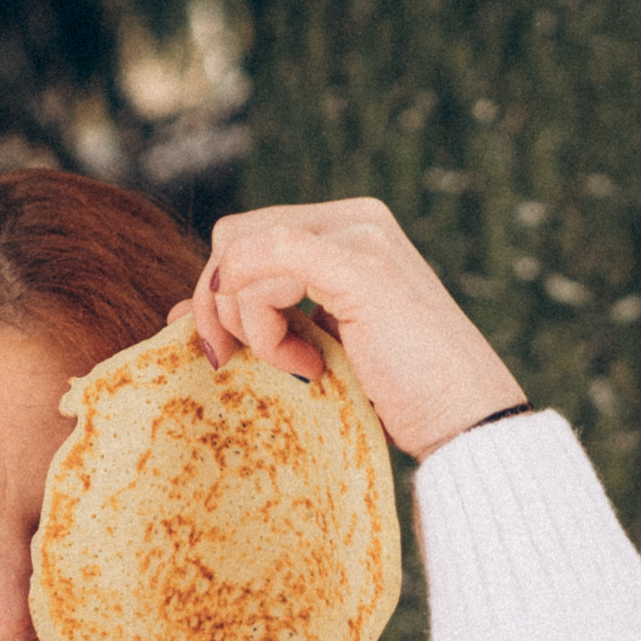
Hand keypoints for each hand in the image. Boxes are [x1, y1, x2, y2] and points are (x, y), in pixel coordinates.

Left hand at [175, 197, 526, 460]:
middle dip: (219, 306)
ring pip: (240, 255)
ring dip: (249, 325)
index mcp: (349, 228)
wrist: (466, 422)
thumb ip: (260, 317)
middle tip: (241, 362)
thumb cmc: (400, 396)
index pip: (245, 237)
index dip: (220, 295)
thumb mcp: (318, 345)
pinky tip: (305, 365)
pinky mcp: (358, 263)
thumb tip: (173, 310)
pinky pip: (263, 267)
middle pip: (232, 238)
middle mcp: (355, 218)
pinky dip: (264, 325)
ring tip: (299, 367)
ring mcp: (359, 235)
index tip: (234, 355)